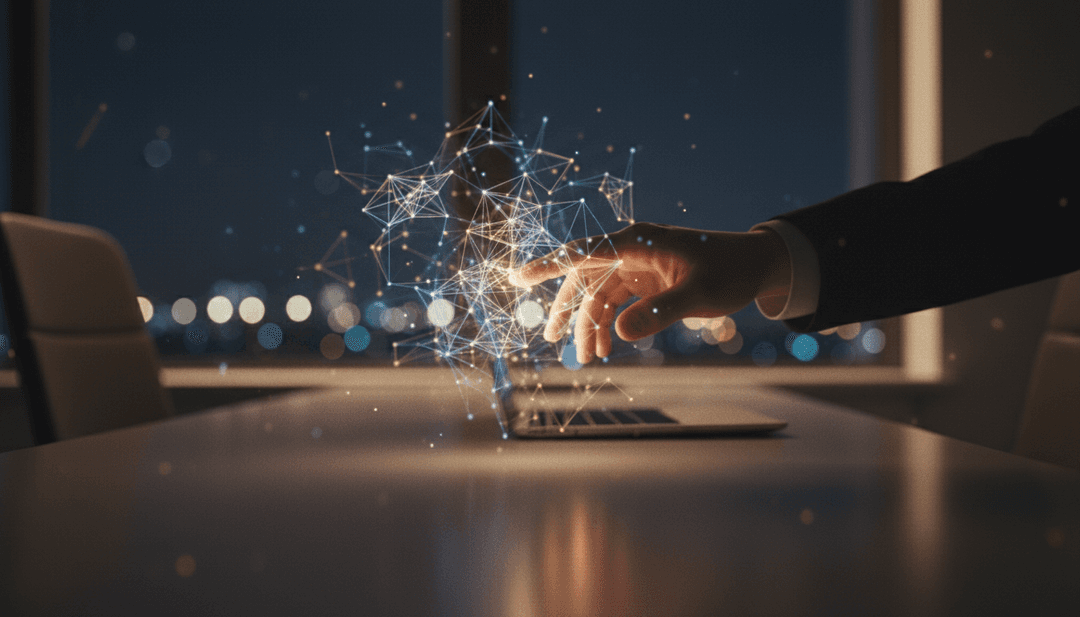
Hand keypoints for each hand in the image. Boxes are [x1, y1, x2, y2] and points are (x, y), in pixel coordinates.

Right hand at [509, 222, 791, 363]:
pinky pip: (616, 304)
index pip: (583, 252)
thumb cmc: (730, 271)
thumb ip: (660, 312)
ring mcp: (638, 268)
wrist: (756, 266)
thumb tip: (618, 334)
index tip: (517, 278)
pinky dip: (609, 326)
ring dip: (589, 325)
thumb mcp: (699, 294)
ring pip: (598, 296)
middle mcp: (631, 252)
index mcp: (638, 242)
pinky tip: (607, 348)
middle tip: (553, 339)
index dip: (548, 265)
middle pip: (584, 278)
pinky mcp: (646, 283)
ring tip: (586, 358)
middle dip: (568, 309)